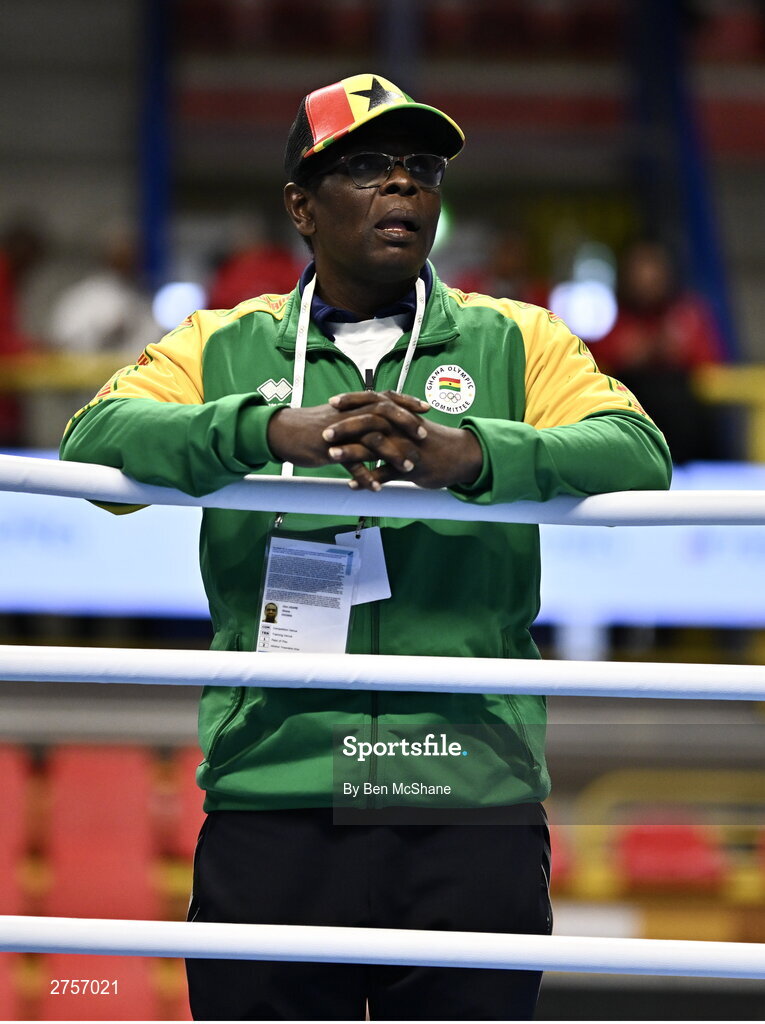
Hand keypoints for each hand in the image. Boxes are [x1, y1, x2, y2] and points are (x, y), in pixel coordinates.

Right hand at [265, 393, 428, 488]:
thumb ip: (359, 417)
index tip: (425, 408)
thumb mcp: (339, 417)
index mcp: (353, 405)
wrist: (283, 432)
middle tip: (424, 435)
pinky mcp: (330, 449)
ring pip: (371, 439)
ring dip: (392, 454)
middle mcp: (349, 414)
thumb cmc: (312, 427)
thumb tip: (379, 419)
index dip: (406, 402)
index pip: (385, 398)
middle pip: (384, 413)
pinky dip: (365, 476)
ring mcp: (340, 432)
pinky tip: (377, 488)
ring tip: (408, 467)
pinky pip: (351, 464)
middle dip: (406, 423)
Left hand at [325, 391, 483, 490]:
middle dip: (345, 426)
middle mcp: (402, 428)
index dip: (352, 401)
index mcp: (401, 415)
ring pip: (376, 447)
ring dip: (353, 451)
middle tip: (324, 431)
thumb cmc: (433, 441)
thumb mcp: (413, 425)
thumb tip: (373, 413)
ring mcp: (406, 448)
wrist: (460, 456)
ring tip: (332, 455)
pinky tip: (352, 485)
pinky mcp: (412, 467)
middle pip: (370, 422)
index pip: (374, 401)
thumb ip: (393, 418)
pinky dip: (369, 479)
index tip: (332, 402)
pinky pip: (387, 473)